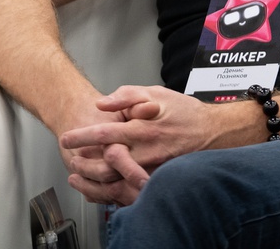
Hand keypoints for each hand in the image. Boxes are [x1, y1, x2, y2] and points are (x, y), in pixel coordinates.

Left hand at [59, 86, 217, 203]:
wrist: (212, 132)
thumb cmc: (184, 111)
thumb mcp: (155, 92)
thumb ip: (127, 95)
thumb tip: (101, 103)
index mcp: (142, 128)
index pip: (104, 134)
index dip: (81, 137)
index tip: (67, 138)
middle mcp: (146, 151)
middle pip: (105, 165)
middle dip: (83, 164)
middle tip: (72, 159)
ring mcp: (151, 168)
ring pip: (115, 181)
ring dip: (93, 178)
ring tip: (81, 172)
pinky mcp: (157, 177)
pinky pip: (129, 188)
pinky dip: (111, 188)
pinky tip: (102, 182)